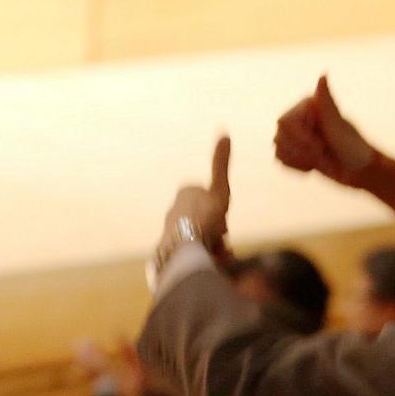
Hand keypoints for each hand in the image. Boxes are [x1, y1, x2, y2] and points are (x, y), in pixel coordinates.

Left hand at [159, 135, 230, 258]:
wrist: (184, 250)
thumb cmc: (204, 218)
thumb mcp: (219, 189)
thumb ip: (221, 164)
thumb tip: (225, 133)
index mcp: (186, 193)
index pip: (214, 199)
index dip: (222, 210)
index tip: (223, 217)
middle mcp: (175, 209)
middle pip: (209, 218)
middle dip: (218, 230)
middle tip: (221, 237)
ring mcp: (171, 230)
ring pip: (203, 237)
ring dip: (213, 246)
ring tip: (216, 253)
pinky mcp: (169, 250)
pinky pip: (193, 253)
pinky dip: (203, 257)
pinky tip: (209, 262)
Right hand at [274, 76, 376, 187]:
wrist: (358, 170)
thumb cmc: (353, 146)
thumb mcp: (338, 125)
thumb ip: (326, 102)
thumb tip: (323, 75)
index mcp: (308, 105)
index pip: (285, 122)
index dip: (300, 138)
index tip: (322, 145)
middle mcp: (298, 116)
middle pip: (279, 138)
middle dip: (303, 152)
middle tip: (324, 152)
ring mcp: (293, 133)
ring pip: (279, 150)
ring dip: (302, 160)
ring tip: (322, 157)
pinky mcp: (291, 149)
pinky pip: (281, 160)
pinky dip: (298, 166)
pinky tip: (314, 164)